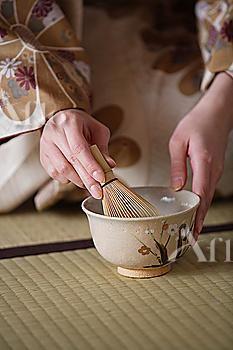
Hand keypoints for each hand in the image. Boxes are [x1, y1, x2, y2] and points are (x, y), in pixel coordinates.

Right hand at [40, 109, 114, 198]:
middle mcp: (54, 133)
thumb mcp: (97, 130)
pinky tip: (76, 177)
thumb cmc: (82, 125)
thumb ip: (102, 147)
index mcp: (69, 123)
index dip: (90, 165)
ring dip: (77, 180)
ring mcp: (45, 145)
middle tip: (98, 191)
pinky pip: (54, 173)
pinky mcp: (43, 156)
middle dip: (86, 179)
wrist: (63, 118)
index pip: (79, 148)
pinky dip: (67, 179)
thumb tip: (109, 165)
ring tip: (89, 184)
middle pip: (71, 161)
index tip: (101, 178)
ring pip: (61, 169)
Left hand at [169, 73, 232, 237]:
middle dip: (198, 220)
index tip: (192, 230)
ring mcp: (216, 170)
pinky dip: (202, 202)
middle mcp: (213, 170)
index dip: (196, 215)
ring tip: (191, 228)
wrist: (216, 112)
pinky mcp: (214, 169)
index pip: (200, 195)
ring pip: (208, 197)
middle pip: (206, 201)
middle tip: (190, 238)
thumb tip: (176, 187)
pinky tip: (195, 209)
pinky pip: (208, 189)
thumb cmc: (197, 122)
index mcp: (203, 163)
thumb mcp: (179, 141)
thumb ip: (177, 166)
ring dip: (200, 213)